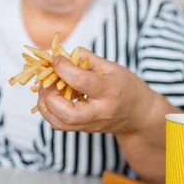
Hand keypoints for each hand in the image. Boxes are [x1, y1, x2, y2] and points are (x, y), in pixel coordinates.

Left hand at [38, 49, 156, 134]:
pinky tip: (52, 95)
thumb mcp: (113, 67)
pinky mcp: (82, 129)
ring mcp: (90, 124)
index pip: (82, 82)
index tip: (56, 59)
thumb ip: (88, 59)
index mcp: (110, 91)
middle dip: (50, 95)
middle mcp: (99, 112)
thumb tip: (64, 53)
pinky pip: (59, 124)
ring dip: (45, 103)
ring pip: (59, 123)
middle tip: (47, 80)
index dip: (64, 68)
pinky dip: (49, 110)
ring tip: (47, 87)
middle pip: (68, 114)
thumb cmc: (127, 87)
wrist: (138, 115)